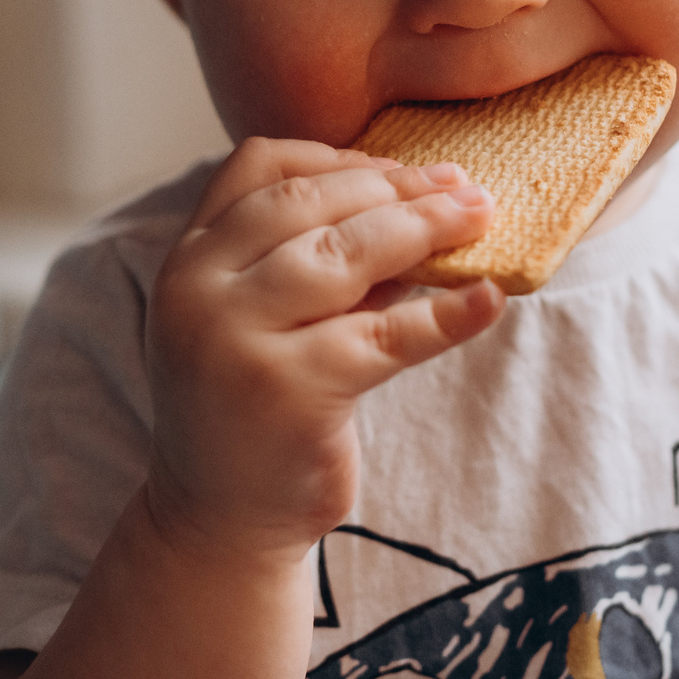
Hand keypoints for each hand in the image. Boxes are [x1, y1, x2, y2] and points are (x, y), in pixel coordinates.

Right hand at [144, 139, 505, 566]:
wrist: (219, 522)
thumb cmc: (254, 405)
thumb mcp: (261, 317)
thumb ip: (314, 260)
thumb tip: (424, 202)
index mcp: (188, 260)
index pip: (258, 166)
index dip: (338, 157)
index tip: (401, 167)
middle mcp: (200, 291)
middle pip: (310, 202)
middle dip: (397, 186)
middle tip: (466, 188)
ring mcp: (238, 341)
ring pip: (346, 255)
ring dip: (424, 227)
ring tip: (480, 218)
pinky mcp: (292, 393)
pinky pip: (387, 336)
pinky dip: (447, 314)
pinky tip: (489, 300)